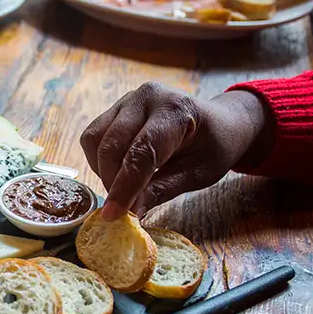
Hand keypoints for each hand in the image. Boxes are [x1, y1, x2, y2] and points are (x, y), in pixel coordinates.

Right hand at [79, 82, 272, 219]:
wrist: (219, 122)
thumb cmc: (214, 147)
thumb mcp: (198, 174)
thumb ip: (162, 191)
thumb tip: (130, 212)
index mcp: (176, 111)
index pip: (141, 152)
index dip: (124, 186)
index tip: (113, 215)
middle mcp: (147, 98)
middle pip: (112, 145)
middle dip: (112, 181)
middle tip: (123, 206)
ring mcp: (128, 100)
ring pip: (95, 139)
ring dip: (101, 170)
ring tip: (123, 186)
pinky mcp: (116, 107)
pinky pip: (93, 136)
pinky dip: (98, 160)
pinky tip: (118, 170)